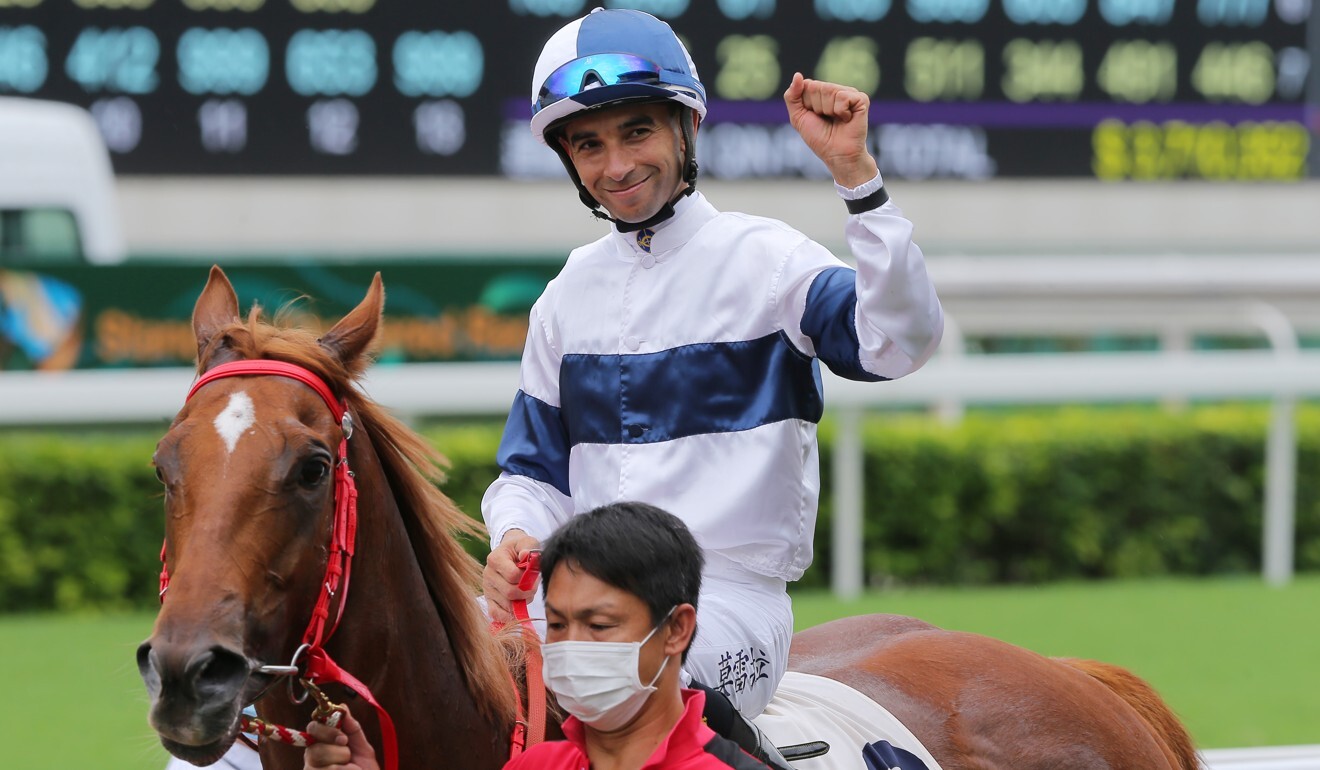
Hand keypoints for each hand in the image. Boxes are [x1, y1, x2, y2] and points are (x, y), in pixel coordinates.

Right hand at [302, 711, 378, 769]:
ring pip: (320, 761)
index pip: (313, 728)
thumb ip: (352, 728)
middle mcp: (312, 758)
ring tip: (349, 769)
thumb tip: (342, 707)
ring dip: (342, 766)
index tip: (343, 739)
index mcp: (322, 744)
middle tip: (348, 757)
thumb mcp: (362, 748)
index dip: (327, 731)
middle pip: (315, 748)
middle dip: (337, 752)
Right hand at [482, 529, 540, 623]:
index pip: (513, 575)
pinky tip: (518, 608)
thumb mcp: (527, 542)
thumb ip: (529, 547)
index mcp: (495, 558)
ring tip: (526, 592)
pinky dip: (509, 615)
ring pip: (507, 605)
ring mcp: (487, 588)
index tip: (533, 573)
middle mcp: (487, 574)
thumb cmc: (521, 548)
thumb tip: (526, 556)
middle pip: (510, 592)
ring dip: (522, 602)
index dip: (527, 577)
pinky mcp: (489, 600)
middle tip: (533, 586)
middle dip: (527, 592)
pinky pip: (496, 614)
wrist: (511, 552)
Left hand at [783, 72, 879, 187]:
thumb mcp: (798, 117)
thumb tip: (798, 75)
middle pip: (817, 87)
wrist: (837, 154)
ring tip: (836, 120)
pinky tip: (847, 119)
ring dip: (828, 110)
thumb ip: (792, 96)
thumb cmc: (819, 138)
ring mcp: (850, 93)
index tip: (814, 117)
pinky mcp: (861, 99)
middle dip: (817, 107)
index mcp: (821, 92)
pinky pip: (843, 96)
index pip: (807, 85)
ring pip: (830, 90)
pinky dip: (841, 111)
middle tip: (826, 120)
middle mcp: (836, 90)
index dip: (806, 104)